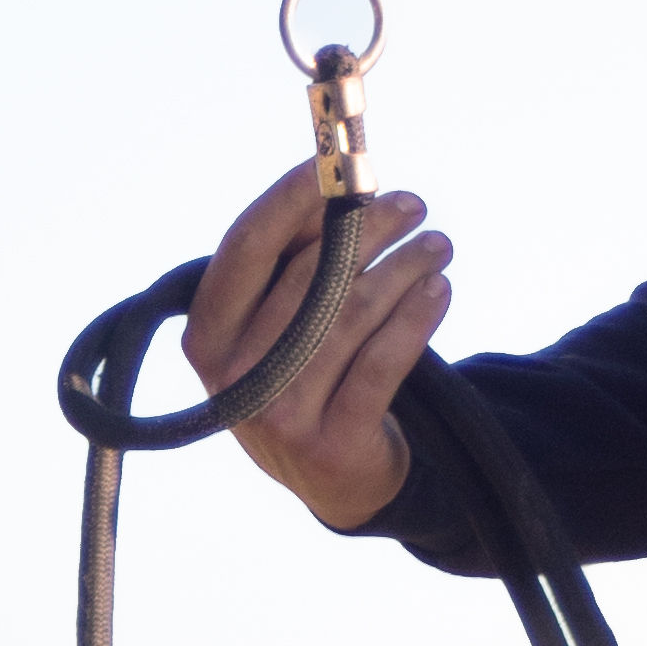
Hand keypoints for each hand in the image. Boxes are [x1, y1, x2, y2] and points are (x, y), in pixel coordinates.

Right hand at [180, 161, 453, 528]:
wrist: (335, 479)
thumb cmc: (305, 375)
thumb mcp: (274, 328)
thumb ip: (289, 265)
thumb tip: (337, 183)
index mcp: (206, 337)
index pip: (246, 248)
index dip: (292, 198)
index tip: (339, 165)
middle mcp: (234, 378)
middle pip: (309, 276)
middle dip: (367, 229)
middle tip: (411, 204)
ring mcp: (280, 417)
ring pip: (352, 315)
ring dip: (403, 267)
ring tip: (436, 245)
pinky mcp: (332, 445)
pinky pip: (383, 363)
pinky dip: (416, 318)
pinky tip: (440, 290)